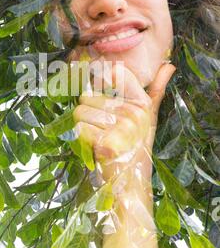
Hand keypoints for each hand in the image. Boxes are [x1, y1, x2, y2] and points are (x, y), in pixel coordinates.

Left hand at [73, 60, 175, 181]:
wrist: (131, 181)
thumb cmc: (136, 146)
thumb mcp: (148, 117)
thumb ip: (156, 90)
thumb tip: (169, 65)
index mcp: (142, 103)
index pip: (116, 73)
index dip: (100, 79)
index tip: (100, 89)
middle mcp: (133, 113)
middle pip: (87, 96)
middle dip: (88, 112)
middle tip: (102, 127)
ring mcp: (121, 129)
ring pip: (79, 111)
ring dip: (83, 125)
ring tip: (98, 136)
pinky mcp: (107, 144)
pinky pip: (78, 128)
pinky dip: (81, 137)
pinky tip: (94, 146)